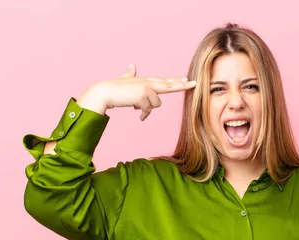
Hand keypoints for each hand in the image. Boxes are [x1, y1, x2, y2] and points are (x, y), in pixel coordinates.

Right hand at [80, 64, 195, 120]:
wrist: (105, 92)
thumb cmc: (114, 89)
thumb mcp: (125, 80)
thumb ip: (129, 74)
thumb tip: (131, 65)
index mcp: (145, 80)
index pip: (164, 81)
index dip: (175, 81)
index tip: (186, 80)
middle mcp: (147, 83)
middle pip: (168, 85)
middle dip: (181, 85)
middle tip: (194, 83)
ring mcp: (146, 88)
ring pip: (156, 104)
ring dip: (147, 109)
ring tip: (136, 107)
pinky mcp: (143, 96)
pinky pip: (148, 110)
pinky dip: (143, 114)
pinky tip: (138, 115)